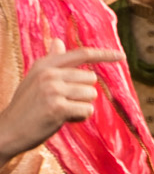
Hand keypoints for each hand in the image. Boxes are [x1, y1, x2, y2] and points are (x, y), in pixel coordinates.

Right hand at [0, 47, 124, 162]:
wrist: (6, 132)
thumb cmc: (25, 107)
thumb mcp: (34, 79)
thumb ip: (50, 61)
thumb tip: (58, 41)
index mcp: (44, 65)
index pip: (81, 54)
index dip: (104, 54)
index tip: (121, 56)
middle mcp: (49, 74)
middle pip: (91, 80)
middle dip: (82, 94)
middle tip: (60, 104)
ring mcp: (53, 90)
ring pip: (91, 96)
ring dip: (80, 107)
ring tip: (59, 112)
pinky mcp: (57, 107)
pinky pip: (87, 110)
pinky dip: (79, 118)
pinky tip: (61, 121)